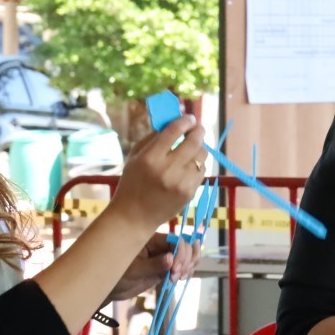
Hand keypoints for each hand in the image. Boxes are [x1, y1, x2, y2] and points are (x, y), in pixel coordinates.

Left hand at [107, 233, 201, 304]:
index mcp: (151, 240)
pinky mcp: (166, 269)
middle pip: (184, 246)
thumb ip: (153, 265)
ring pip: (187, 255)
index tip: (175, 269)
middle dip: (185, 260)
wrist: (112, 289)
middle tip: (176, 276)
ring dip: (189, 265)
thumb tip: (171, 258)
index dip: (180, 253)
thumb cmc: (117, 275)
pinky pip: (182, 266)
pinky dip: (187, 271)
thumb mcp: (133, 271)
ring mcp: (164, 258)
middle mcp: (160, 246)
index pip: (174, 240)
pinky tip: (181, 279)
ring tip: (179, 278)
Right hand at [109, 116, 206, 232]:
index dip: (185, 121)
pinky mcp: (190, 193)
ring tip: (193, 147)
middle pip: (194, 141)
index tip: (189, 117)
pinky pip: (202, 171)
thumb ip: (153, 138)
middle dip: (198, 130)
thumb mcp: (135, 157)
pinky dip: (198, 164)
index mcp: (150, 158)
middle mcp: (168, 169)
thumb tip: (173, 121)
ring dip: (200, 147)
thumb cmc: (132, 183)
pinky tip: (191, 164)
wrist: (134, 216)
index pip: (174, 131)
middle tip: (197, 128)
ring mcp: (181, 182)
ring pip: (202, 155)